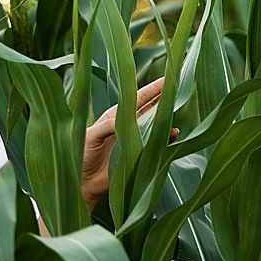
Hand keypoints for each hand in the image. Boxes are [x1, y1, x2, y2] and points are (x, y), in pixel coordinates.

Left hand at [82, 78, 171, 207]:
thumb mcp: (90, 136)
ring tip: (178, 108)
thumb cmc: (81, 155)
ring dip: (166, 117)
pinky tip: (173, 132)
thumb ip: (107, 126)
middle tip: (180, 87)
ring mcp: (135, 139)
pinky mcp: (140, 154)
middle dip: (164, 98)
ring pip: (156, 124)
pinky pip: (157, 143)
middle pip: (151, 108)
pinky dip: (166, 138)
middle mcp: (128, 125)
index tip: (168, 78)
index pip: (137, 97)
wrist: (82, 182)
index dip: (153, 88)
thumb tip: (127, 120)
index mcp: (115, 115)